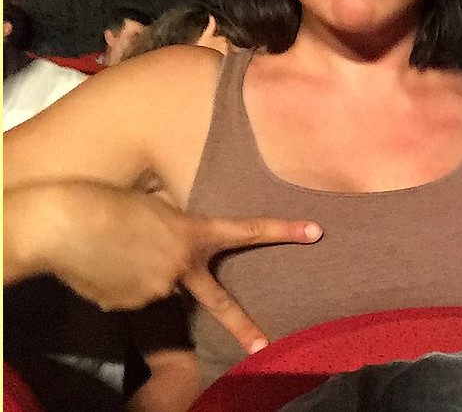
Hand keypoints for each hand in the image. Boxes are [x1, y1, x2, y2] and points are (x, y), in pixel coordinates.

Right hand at [4, 182, 321, 352]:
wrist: (59, 225)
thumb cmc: (102, 203)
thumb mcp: (152, 208)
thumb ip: (173, 228)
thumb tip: (171, 249)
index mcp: (192, 233)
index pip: (247, 231)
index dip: (283, 230)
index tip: (316, 231)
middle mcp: (181, 267)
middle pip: (217, 301)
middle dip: (242, 326)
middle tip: (263, 345)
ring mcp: (157, 291)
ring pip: (156, 289)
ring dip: (139, 275)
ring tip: (109, 252)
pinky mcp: (128, 307)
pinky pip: (129, 297)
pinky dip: (117, 285)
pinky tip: (99, 267)